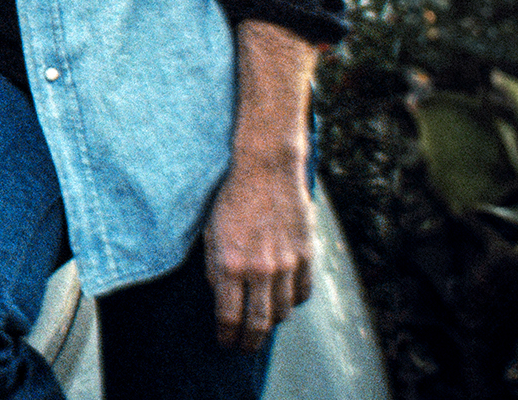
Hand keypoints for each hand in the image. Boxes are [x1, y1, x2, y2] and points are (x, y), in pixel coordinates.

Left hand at [203, 156, 313, 351]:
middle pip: (259, 322)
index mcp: (231, 264)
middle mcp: (261, 269)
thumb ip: (215, 268)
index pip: (229, 316)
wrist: (265, 170)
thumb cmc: (231, 199)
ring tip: (261, 325)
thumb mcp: (210, 234)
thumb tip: (221, 296)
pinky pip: (303, 292)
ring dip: (271, 322)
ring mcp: (287, 263)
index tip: (223, 343)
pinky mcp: (306, 255)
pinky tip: (284, 301)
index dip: (226, 336)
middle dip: (249, 341)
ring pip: (284, 311)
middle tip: (243, 347)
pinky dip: (293, 302)